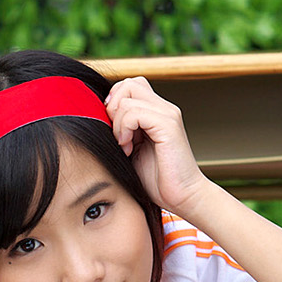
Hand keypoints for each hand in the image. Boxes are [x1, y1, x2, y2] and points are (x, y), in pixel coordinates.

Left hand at [104, 77, 210, 216]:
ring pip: (127, 95)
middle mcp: (164, 109)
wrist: (184, 198)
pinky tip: (128, 149)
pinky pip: (134, 112)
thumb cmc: (158, 181)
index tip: (112, 131)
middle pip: (128, 83)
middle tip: (116, 135)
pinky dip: (124, 129)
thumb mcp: (132, 150)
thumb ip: (121, 131)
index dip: (114, 103)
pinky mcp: (168, 125)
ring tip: (124, 146)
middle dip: (113, 107)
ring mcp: (168, 114)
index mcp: (156, 113)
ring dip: (117, 122)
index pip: (129, 86)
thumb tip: (97, 118)